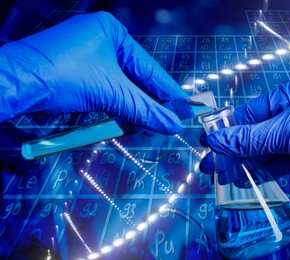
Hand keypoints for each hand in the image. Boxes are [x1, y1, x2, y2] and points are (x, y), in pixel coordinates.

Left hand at [0, 11, 186, 133]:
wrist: (17, 83)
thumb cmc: (61, 75)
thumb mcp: (110, 92)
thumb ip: (144, 109)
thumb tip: (172, 124)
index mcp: (112, 33)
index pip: (149, 67)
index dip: (168, 90)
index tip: (185, 107)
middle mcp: (102, 41)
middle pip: (136, 78)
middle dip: (152, 102)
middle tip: (170, 121)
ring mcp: (88, 56)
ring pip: (122, 87)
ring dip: (136, 108)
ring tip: (153, 125)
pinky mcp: (77, 72)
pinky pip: (107, 91)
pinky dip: (119, 107)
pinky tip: (131, 121)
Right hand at [201, 72, 289, 196]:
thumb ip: (250, 139)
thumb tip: (214, 141)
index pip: (252, 111)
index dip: (228, 128)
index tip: (206, 144)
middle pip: (258, 132)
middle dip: (233, 151)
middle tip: (210, 168)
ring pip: (269, 149)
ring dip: (247, 164)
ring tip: (224, 178)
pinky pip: (283, 160)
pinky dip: (266, 170)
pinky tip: (247, 180)